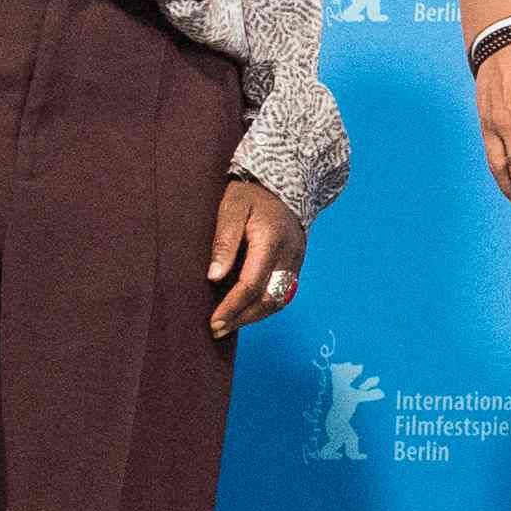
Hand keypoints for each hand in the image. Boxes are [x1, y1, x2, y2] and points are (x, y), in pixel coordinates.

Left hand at [205, 174, 307, 340]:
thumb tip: (215, 277)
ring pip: (279, 300)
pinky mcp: (296, 263)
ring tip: (230, 323)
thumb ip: (224, 242)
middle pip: (269, 300)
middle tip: (218, 329)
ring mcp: (296, 261)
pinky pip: (283, 292)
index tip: (214, 321)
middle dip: (243, 318)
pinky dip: (264, 304)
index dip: (232, 307)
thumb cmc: (252, 194)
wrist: (285, 182)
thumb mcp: (231, 209)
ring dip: (254, 315)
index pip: (251, 285)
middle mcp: (289, 256)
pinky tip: (246, 309)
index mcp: (271, 242)